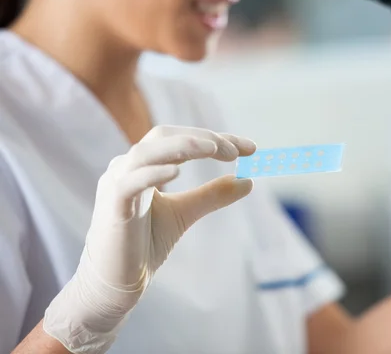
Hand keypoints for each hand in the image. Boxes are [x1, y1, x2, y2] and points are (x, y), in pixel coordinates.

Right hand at [43, 126, 255, 353]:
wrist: (116, 282)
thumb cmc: (145, 244)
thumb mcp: (185, 213)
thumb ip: (212, 195)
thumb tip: (248, 181)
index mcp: (145, 165)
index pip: (182, 140)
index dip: (216, 139)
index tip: (251, 148)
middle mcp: (128, 167)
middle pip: (165, 136)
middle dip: (203, 138)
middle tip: (236, 151)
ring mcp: (116, 184)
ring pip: (146, 152)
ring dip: (181, 146)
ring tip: (213, 148)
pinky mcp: (111, 206)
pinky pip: (129, 183)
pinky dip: (153, 173)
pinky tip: (178, 172)